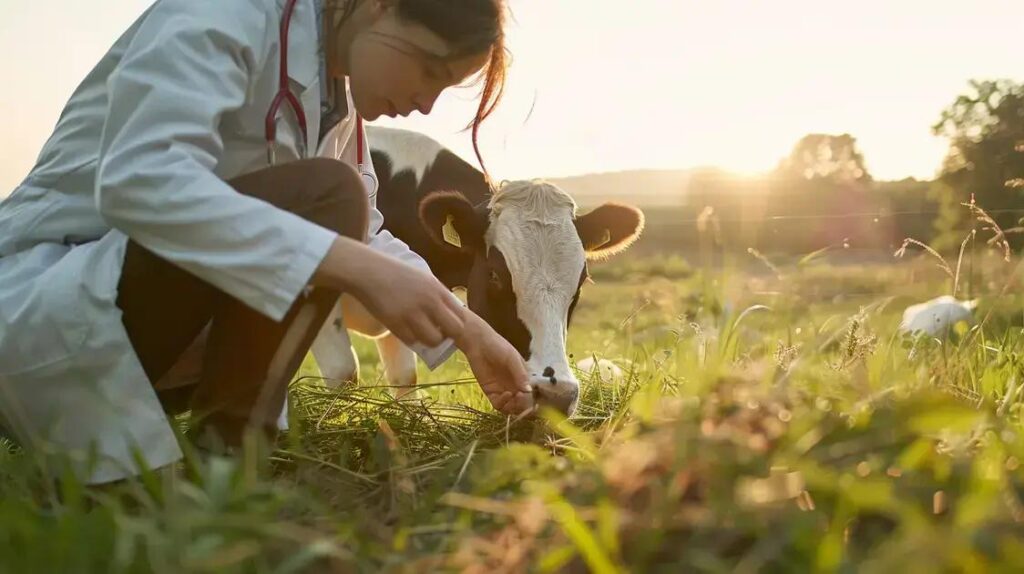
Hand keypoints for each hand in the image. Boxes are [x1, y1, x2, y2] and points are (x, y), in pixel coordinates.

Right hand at [314, 237, 463, 347]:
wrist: (367, 270)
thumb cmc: (394, 272)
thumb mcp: (422, 278)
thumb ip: (437, 295)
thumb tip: (450, 315)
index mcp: (437, 289)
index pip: (461, 315)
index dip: (457, 325)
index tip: (449, 327)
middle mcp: (429, 301)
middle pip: (454, 330)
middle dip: (448, 335)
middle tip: (438, 333)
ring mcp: (413, 313)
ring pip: (433, 339)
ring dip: (429, 340)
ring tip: (420, 332)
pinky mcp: (396, 323)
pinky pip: (412, 340)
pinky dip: (410, 339)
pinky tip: (405, 330)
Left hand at [455, 311, 533, 415]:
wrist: (478, 344)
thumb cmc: (498, 346)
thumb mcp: (512, 358)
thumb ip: (520, 374)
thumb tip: (528, 391)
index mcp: (524, 378)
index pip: (532, 394)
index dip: (532, 399)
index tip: (530, 397)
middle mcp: (515, 386)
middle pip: (522, 404)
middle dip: (523, 405)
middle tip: (520, 397)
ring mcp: (503, 391)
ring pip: (511, 407)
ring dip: (514, 407)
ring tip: (513, 396)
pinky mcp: (491, 393)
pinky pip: (498, 405)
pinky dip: (503, 404)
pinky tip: (505, 395)